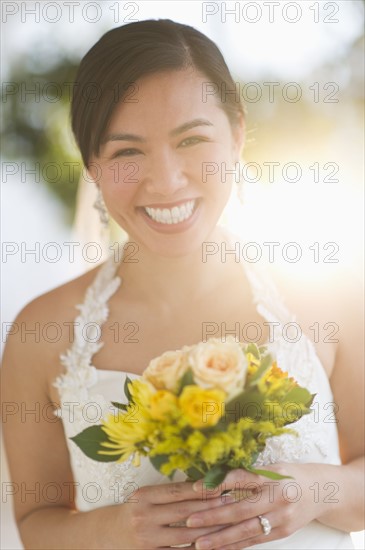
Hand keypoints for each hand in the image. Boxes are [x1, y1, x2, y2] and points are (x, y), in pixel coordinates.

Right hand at [116, 480, 233, 548]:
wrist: (108, 534)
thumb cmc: (133, 510)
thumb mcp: (145, 495)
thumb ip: (169, 492)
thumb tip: (203, 485)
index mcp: (144, 495)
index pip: (178, 491)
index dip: (200, 490)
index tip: (221, 486)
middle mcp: (144, 516)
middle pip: (184, 512)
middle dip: (210, 508)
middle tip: (232, 503)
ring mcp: (147, 539)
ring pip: (185, 537)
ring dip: (210, 532)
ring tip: (228, 525)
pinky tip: (212, 546)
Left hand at [185, 463, 334, 548]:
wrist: (321, 491)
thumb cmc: (289, 475)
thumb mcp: (270, 467)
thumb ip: (245, 473)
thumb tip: (212, 479)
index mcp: (272, 476)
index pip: (240, 479)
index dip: (217, 484)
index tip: (195, 488)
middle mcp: (278, 498)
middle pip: (240, 510)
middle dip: (213, 517)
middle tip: (190, 521)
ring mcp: (281, 519)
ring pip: (246, 531)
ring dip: (220, 539)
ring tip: (199, 543)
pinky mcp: (282, 533)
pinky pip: (255, 541)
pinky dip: (235, 546)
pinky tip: (219, 549)